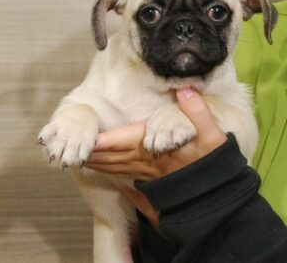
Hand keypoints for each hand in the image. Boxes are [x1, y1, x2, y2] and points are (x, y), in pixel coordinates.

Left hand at [84, 88, 227, 224]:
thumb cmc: (214, 163)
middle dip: (90, 151)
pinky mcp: (150, 181)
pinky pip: (122, 175)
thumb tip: (186, 90)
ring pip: (114, 167)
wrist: (218, 195)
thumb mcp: (212, 134)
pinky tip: (100, 167)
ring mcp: (147, 174)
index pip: (122, 142)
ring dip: (95, 161)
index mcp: (156, 148)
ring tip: (78, 154)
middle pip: (111, 156)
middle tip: (69, 146)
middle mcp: (147, 162)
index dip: (102, 140)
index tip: (85, 137)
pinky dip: (107, 170)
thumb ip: (197, 111)